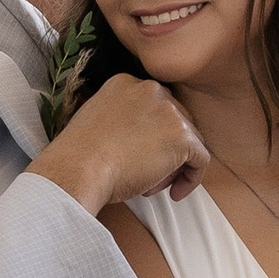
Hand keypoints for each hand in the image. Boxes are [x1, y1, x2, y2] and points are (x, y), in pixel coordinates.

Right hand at [31, 73, 208, 212]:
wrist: (78, 168)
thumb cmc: (79, 157)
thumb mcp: (95, 121)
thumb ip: (121, 120)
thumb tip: (140, 141)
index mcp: (126, 83)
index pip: (154, 108)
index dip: (150, 137)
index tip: (137, 157)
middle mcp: (151, 90)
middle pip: (175, 122)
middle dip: (164, 152)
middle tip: (146, 177)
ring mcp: (169, 111)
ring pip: (188, 141)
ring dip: (173, 167)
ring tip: (150, 187)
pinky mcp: (182, 136)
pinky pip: (200, 159)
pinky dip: (191, 179)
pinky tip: (174, 194)